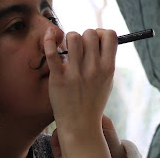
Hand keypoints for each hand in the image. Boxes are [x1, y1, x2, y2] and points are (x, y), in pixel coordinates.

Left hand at [44, 28, 117, 157]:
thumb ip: (106, 59)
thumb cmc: (93, 100)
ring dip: (69, 38)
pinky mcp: (58, 78)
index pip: (110, 35)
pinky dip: (49, 40)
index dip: (101, 33)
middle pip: (90, 33)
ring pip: (73, 37)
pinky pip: (52, 53)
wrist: (80, 125)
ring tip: (67, 47)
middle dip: (84, 35)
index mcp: (108, 68)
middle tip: (79, 47)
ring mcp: (75, 73)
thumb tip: (100, 37)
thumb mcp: (107, 81)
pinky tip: (49, 35)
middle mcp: (93, 69)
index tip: (95, 40)